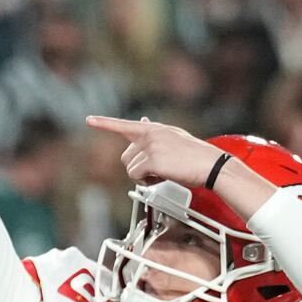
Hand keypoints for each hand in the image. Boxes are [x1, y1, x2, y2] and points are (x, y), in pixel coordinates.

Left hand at [91, 113, 224, 193]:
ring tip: (163, 173)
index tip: (89, 120)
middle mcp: (151, 134)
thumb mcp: (174, 138)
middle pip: (125, 156)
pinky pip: (136, 175)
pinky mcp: (153, 159)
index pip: (125, 125)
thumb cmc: (195, 156)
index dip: (105, 123)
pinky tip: (162, 177)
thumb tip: (143, 123)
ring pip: (130, 167)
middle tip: (155, 172)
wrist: (212, 164)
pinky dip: (145, 181)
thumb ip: (156, 134)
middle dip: (136, 167)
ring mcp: (151, 146)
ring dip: (142, 176)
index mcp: (155, 129)